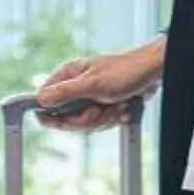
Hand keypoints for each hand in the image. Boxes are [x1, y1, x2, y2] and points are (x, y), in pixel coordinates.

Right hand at [34, 38, 163, 130]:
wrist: (153, 73)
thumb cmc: (125, 71)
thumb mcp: (92, 83)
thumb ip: (64, 93)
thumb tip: (40, 99)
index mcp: (68, 76)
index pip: (45, 99)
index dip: (50, 113)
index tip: (56, 121)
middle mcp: (76, 87)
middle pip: (65, 117)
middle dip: (86, 118)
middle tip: (98, 109)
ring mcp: (89, 98)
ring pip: (85, 123)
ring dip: (104, 118)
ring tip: (116, 105)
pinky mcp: (101, 107)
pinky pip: (99, 123)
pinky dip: (113, 118)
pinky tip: (121, 108)